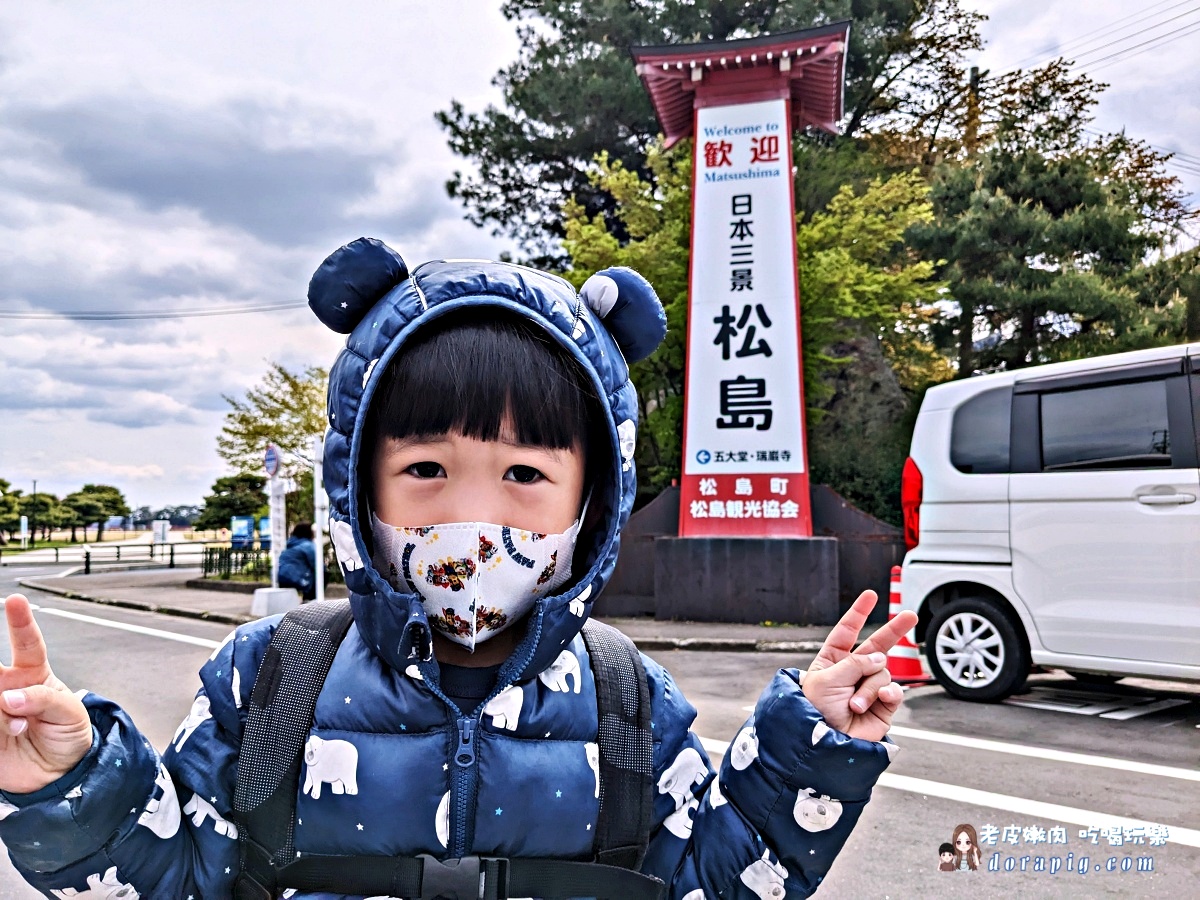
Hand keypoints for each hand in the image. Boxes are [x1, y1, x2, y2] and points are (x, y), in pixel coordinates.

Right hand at [0, 595, 92, 793]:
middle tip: (2, 680)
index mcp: (33, 674)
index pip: (27, 644)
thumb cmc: (67, 734)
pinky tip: (8, 735)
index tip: (15, 600)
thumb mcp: (70, 714)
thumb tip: (10, 697)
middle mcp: (7, 687)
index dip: (20, 622)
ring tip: (20, 728)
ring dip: (1, 712)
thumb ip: (44, 700)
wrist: (57, 773)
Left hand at [801, 590, 919, 741]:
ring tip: (854, 704)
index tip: (870, 595)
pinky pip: (893, 691)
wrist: (825, 743)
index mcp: (832, 662)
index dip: (858, 614)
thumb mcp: (827, 679)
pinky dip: (886, 693)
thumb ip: (854, 664)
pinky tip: (881, 699)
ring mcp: (869, 689)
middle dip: (894, 630)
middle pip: (876, 646)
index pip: (846, 632)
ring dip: (869, 687)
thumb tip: (880, 658)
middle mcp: (852, 673)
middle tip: (911, 615)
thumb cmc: (816, 711)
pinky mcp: (883, 706)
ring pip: (882, 672)